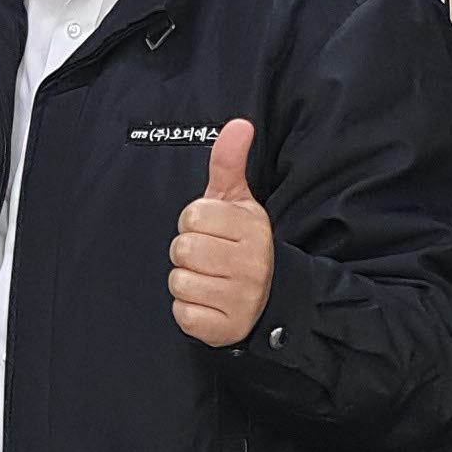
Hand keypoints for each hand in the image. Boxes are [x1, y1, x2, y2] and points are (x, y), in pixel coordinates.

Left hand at [169, 119, 275, 347]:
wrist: (272, 298)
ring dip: (187, 281)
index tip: (213, 230)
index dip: (195, 222)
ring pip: (179, 281)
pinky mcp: (225, 327)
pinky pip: (183, 313)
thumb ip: (230, 163)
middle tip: (210, 257)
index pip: (193, 216)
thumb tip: (238, 124)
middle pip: (182, 248)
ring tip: (210, 279)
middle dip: (189, 252)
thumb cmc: (244, 245)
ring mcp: (240, 298)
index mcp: (252, 228)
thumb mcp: (240, 203)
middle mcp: (250, 264)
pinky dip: (190, 310)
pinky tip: (209, 302)